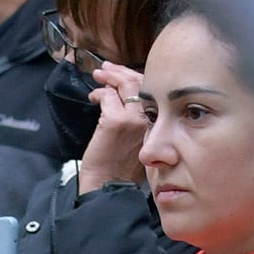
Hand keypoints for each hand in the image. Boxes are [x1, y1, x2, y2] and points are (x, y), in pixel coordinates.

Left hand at [76, 62, 148, 194]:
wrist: (110, 185)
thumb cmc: (121, 165)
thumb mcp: (140, 138)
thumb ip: (139, 117)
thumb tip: (125, 94)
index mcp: (160, 123)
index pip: (152, 89)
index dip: (135, 77)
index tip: (121, 73)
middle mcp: (152, 119)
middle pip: (140, 83)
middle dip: (120, 72)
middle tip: (106, 69)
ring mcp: (134, 119)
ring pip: (124, 86)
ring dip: (109, 77)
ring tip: (98, 76)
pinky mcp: (116, 121)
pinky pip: (107, 96)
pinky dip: (99, 94)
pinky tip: (93, 98)